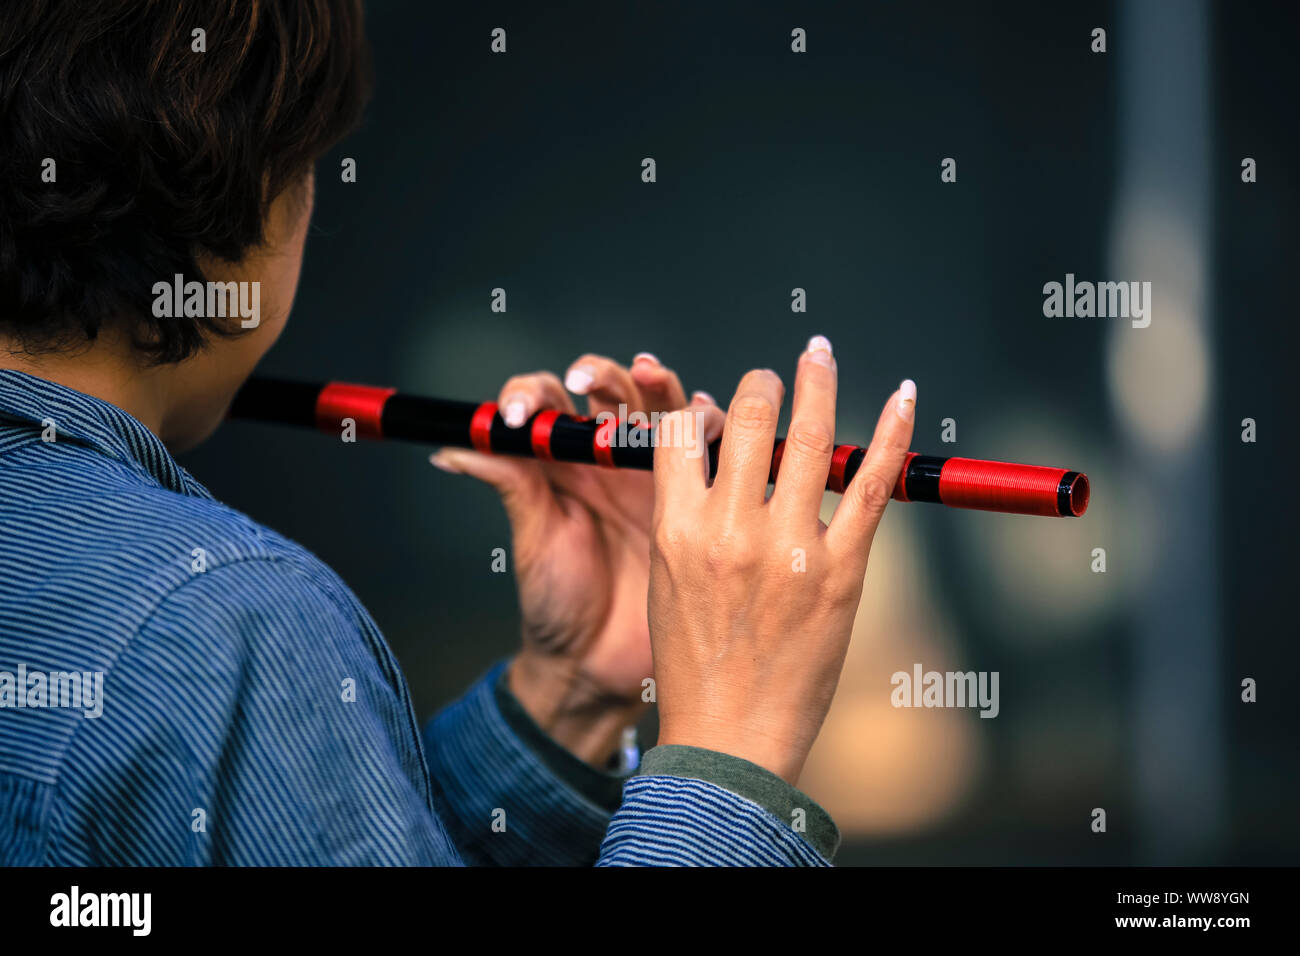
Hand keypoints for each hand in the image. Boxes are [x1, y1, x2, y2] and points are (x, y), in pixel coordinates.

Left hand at [431, 352, 719, 765]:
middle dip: (602, 374)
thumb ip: (509, 484)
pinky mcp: (690, 499)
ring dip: (657, 383)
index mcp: (561, 465)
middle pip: (609, 392)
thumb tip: (455, 446)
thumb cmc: (558, 605)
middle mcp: (606, 460)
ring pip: (659, 409)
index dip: (533, 395)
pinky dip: (708, 422)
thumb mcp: (532, 541)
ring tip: (650, 374)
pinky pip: (705, 451)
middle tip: (588, 381)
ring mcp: (651, 476)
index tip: (520, 416)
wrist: (601, 664)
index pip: (548, 403)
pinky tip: (706, 412)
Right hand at [648, 335, 915, 784]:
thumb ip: (688, 516)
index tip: (718, 403)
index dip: (698, 405)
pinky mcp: (841, 572)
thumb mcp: (668, 581)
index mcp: (675, 529)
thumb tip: (716, 455)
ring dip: (817, 383)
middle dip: (759, 385)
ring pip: (809, 438)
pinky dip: (893, 433)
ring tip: (818, 354)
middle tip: (773, 374)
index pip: (679, 431)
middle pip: (744, 417)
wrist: (730, 739)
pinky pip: (873, 485)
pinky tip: (906, 395)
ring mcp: (789, 548)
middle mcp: (728, 529)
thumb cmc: (694, 663)